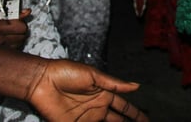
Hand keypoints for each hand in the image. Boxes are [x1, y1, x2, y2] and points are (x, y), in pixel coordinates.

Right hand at [0, 9, 31, 49]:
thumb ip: (11, 12)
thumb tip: (28, 12)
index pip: (21, 26)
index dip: (19, 23)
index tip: (14, 23)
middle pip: (23, 35)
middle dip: (19, 32)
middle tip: (10, 30)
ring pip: (20, 44)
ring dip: (16, 40)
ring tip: (5, 37)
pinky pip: (14, 52)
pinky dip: (12, 48)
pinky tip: (4, 45)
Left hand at [26, 58, 148, 120]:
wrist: (42, 81)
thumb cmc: (67, 72)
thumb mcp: (93, 75)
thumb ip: (114, 84)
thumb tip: (136, 86)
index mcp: (104, 94)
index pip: (124, 107)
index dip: (136, 114)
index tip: (147, 120)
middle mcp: (98, 108)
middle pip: (118, 121)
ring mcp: (86, 119)